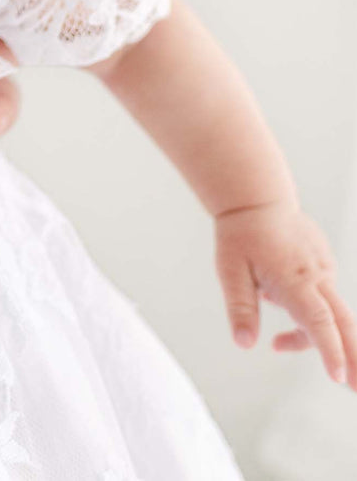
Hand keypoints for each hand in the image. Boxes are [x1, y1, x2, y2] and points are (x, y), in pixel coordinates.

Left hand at [215, 198, 356, 390]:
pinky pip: (321, 297)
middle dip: (355, 358)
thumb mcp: (230, 271)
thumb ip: (240, 308)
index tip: (339, 377)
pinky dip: (307, 310)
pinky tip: (272, 296)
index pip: (319, 323)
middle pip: (344, 324)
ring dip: (318, 337)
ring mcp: (324, 270)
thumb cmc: (240, 234)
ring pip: (331, 314)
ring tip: (280, 343)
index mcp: (295, 281)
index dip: (330, 351)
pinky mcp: (323, 266)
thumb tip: (245, 344)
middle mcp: (317, 277)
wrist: (256, 198)